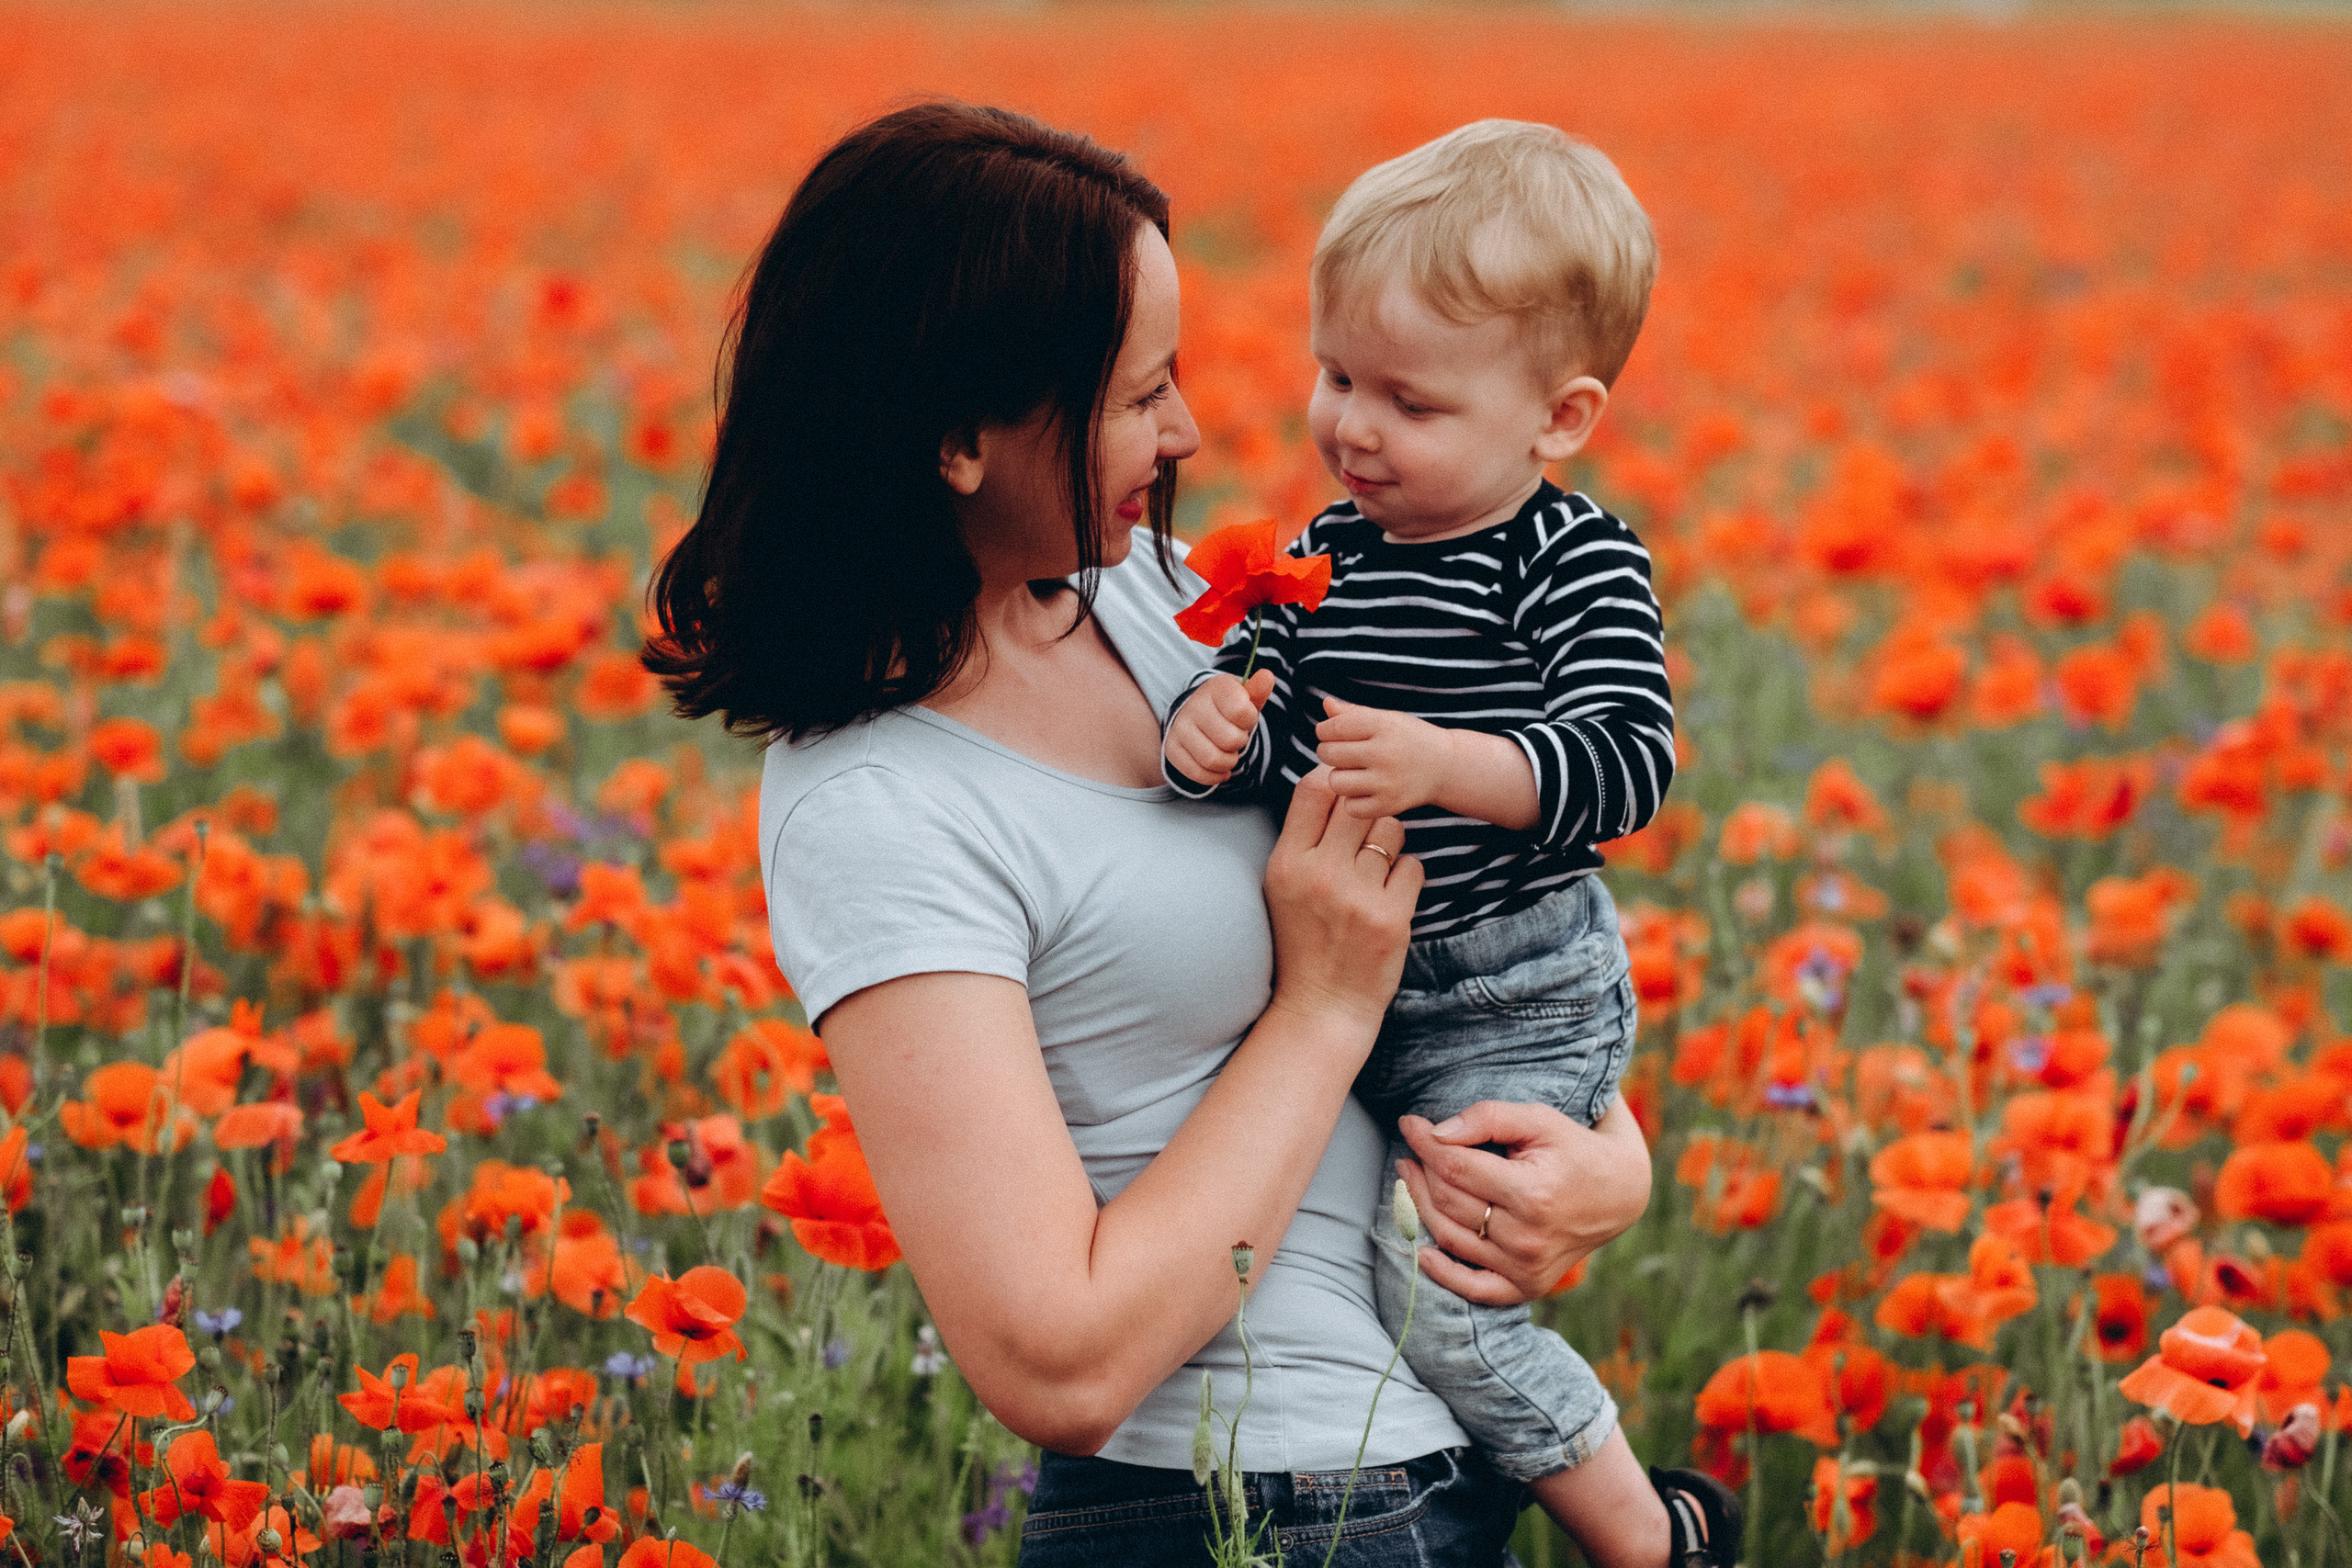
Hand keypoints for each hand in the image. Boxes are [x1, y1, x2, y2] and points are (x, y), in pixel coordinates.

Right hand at [1164, 670, 1274, 786]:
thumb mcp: (1245, 697)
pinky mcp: (1171, 749)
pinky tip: (1220, 768)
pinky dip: (1214, 776)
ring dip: (1229, 762)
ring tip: (1228, 752)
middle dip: (1240, 742)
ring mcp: (1179, 728)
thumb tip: (1267, 676)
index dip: (1249, 720)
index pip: (1241, 711)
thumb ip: (1257, 690)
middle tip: (1235, 736)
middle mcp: (1193, 705)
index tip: (1244, 717)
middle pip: (1230, 740)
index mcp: (1214, 688)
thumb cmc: (1228, 708)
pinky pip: (1197, 773)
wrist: (1197, 714)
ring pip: (1213, 759)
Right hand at [1260, 767, 1422, 1037]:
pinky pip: (1413, 865)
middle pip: (1359, 802)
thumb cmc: (1303, 939)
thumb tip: (1330, 780)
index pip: (1315, 788)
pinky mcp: (1391, 918)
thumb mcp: (1283, 886)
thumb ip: (1302, 838)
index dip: (1335, 783)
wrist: (1322, 1004)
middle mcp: (1320, 875)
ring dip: (1389, 844)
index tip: (1343, 798)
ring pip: (1391, 830)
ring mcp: (1357, 896)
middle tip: (1362, 840)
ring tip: (1374, 872)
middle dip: (1365, 815)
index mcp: (1287, 863)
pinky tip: (1388, 897)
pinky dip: (1405, 877)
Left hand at [1316, 697, 1450, 818]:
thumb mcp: (1386, 718)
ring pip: (1335, 782)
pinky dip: (1354, 800)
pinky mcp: (1390, 805)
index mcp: (1384, 725)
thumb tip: (1326, 704)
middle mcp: (1386, 753)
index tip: (1332, 734)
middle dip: (1330, 753)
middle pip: (1329, 754)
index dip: (1325, 730)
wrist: (1446, 767)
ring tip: (1355, 773)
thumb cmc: (1408, 739)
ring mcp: (1388, 782)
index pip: (1333, 727)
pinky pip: (1350, 807)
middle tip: (1344, 754)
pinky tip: (1367, 791)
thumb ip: (1353, 712)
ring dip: (1341, 778)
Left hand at [1394, 1096, 1650, 1304]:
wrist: (1620, 1193)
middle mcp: (1527, 1237)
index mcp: (1532, 1193)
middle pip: (1448, 1202)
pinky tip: (1422, 1251)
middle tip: (1410, 1151)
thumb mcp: (1539, 1120)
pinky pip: (1473, 1288)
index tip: (1410, 1123)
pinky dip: (1442, 1273)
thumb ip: (1489, 1118)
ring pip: (1451, 1237)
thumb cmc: (1574, 1149)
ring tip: (1410, 1181)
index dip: (1424, 1143)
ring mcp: (1526, 1267)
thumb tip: (1436, 1133)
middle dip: (1421, 1172)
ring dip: (1420, 1207)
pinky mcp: (1527, 1287)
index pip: (1456, 1167)